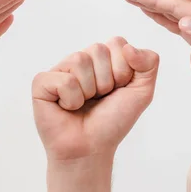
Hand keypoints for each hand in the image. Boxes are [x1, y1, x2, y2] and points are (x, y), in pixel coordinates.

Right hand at [32, 37, 158, 161]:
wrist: (91, 148)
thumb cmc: (112, 121)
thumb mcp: (142, 92)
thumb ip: (149, 63)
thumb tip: (128, 47)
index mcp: (102, 58)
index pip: (117, 43)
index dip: (123, 71)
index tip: (117, 90)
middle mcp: (80, 60)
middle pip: (98, 49)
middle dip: (106, 81)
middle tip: (98, 99)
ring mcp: (59, 69)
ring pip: (80, 61)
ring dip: (88, 91)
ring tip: (83, 104)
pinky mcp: (42, 82)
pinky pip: (64, 80)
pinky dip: (71, 100)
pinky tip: (66, 108)